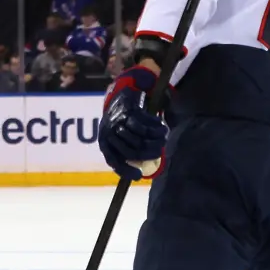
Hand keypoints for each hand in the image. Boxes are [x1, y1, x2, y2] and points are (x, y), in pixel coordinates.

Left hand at [98, 65, 166, 180]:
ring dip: (156, 140)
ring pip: (140, 138)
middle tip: (160, 151)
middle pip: (131, 151)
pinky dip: (156, 128)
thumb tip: (140, 172)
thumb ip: (126, 151)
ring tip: (164, 138)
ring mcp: (118, 121)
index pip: (114, 161)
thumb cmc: (121, 122)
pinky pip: (145, 124)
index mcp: (105, 142)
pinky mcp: (128, 110)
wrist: (121, 94)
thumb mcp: (118, 137)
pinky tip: (162, 127)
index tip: (139, 176)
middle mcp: (109, 132)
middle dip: (149, 154)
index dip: (126, 170)